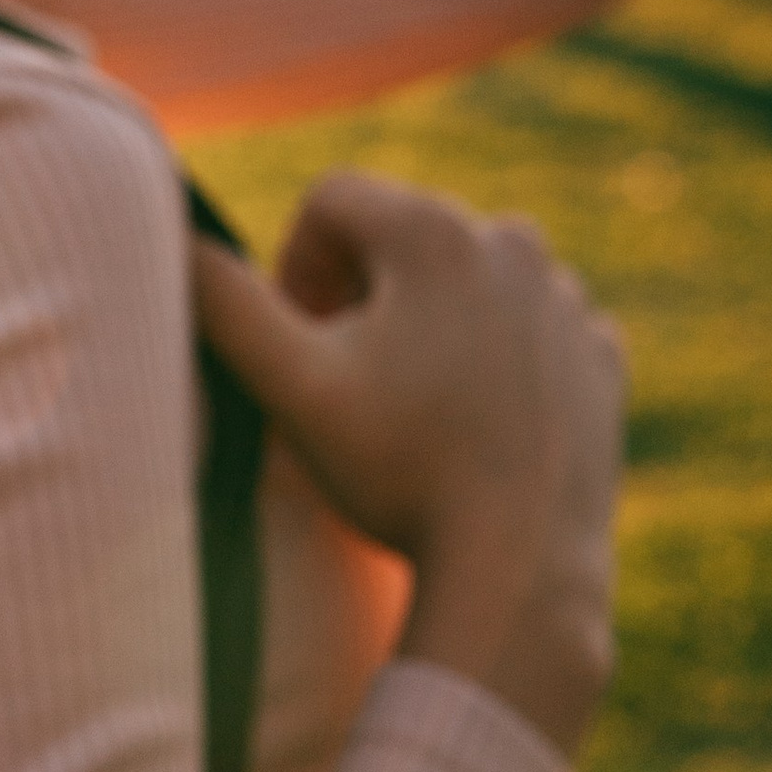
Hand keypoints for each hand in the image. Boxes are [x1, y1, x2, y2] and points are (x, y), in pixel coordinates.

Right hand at [189, 170, 622, 759]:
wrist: (523, 569)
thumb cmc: (397, 474)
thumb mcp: (288, 385)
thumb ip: (220, 298)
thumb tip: (171, 231)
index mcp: (433, 229)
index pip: (329, 202)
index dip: (293, 267)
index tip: (296, 345)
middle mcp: (512, 240)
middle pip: (400, 238)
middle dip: (359, 296)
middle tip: (346, 387)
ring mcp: (567, 299)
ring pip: (466, 282)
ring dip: (427, 325)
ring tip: (410, 410)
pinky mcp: (600, 354)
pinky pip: (529, 329)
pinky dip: (496, 360)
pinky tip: (474, 425)